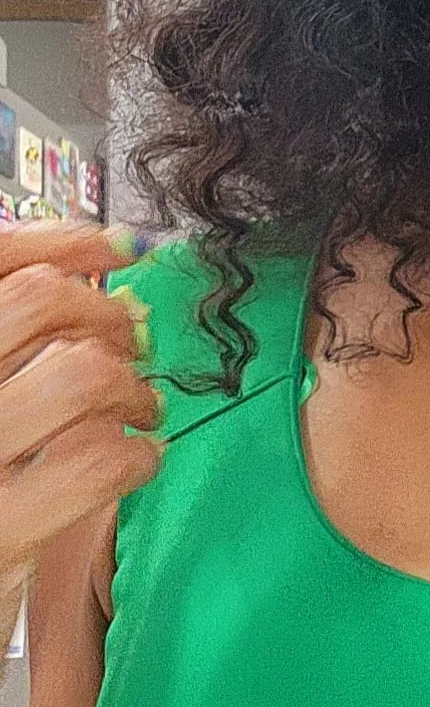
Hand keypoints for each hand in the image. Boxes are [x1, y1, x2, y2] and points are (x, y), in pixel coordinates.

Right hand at [0, 224, 163, 648]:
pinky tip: (137, 467)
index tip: (112, 248)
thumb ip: (5, 357)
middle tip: (131, 346)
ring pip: (77, 374)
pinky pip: (97, 462)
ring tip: (138, 413)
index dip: (56, 239)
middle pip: (37, 302)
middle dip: (105, 314)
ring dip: (130, 387)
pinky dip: (136, 455)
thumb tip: (84, 282)